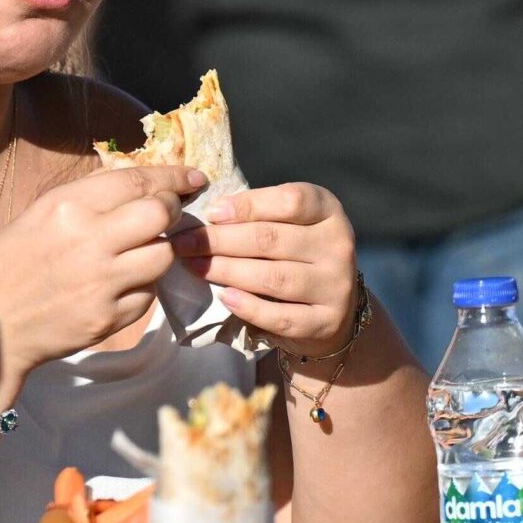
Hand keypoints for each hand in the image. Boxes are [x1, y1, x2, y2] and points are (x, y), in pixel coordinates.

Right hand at [0, 163, 201, 381]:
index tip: (193, 179)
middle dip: (172, 212)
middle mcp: (89, 240)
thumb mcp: (39, 214)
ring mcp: (102, 283)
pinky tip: (121, 285)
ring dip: (159, 252)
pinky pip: (148, 295)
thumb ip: (89, 200)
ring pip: (163, 257)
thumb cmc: (7, 264)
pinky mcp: (109, 318)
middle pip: (160, 215)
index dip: (174, 178)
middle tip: (168, 216)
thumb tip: (139, 188)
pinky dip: (142, 287)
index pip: (138, 182)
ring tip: (140, 253)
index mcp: (68, 206)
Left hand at [168, 182, 358, 354]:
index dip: (247, 205)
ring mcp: (336, 285)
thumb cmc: (296, 253)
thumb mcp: (289, 223)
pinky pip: (281, 316)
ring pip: (273, 277)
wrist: (332, 306)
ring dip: (227, 271)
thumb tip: (208, 214)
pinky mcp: (326, 321)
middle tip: (183, 242)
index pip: (290, 201)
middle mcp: (339, 245)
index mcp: (328, 211)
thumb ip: (259, 214)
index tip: (211, 213)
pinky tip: (225, 297)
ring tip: (194, 267)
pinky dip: (249, 307)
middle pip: (272, 240)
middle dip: (220, 241)